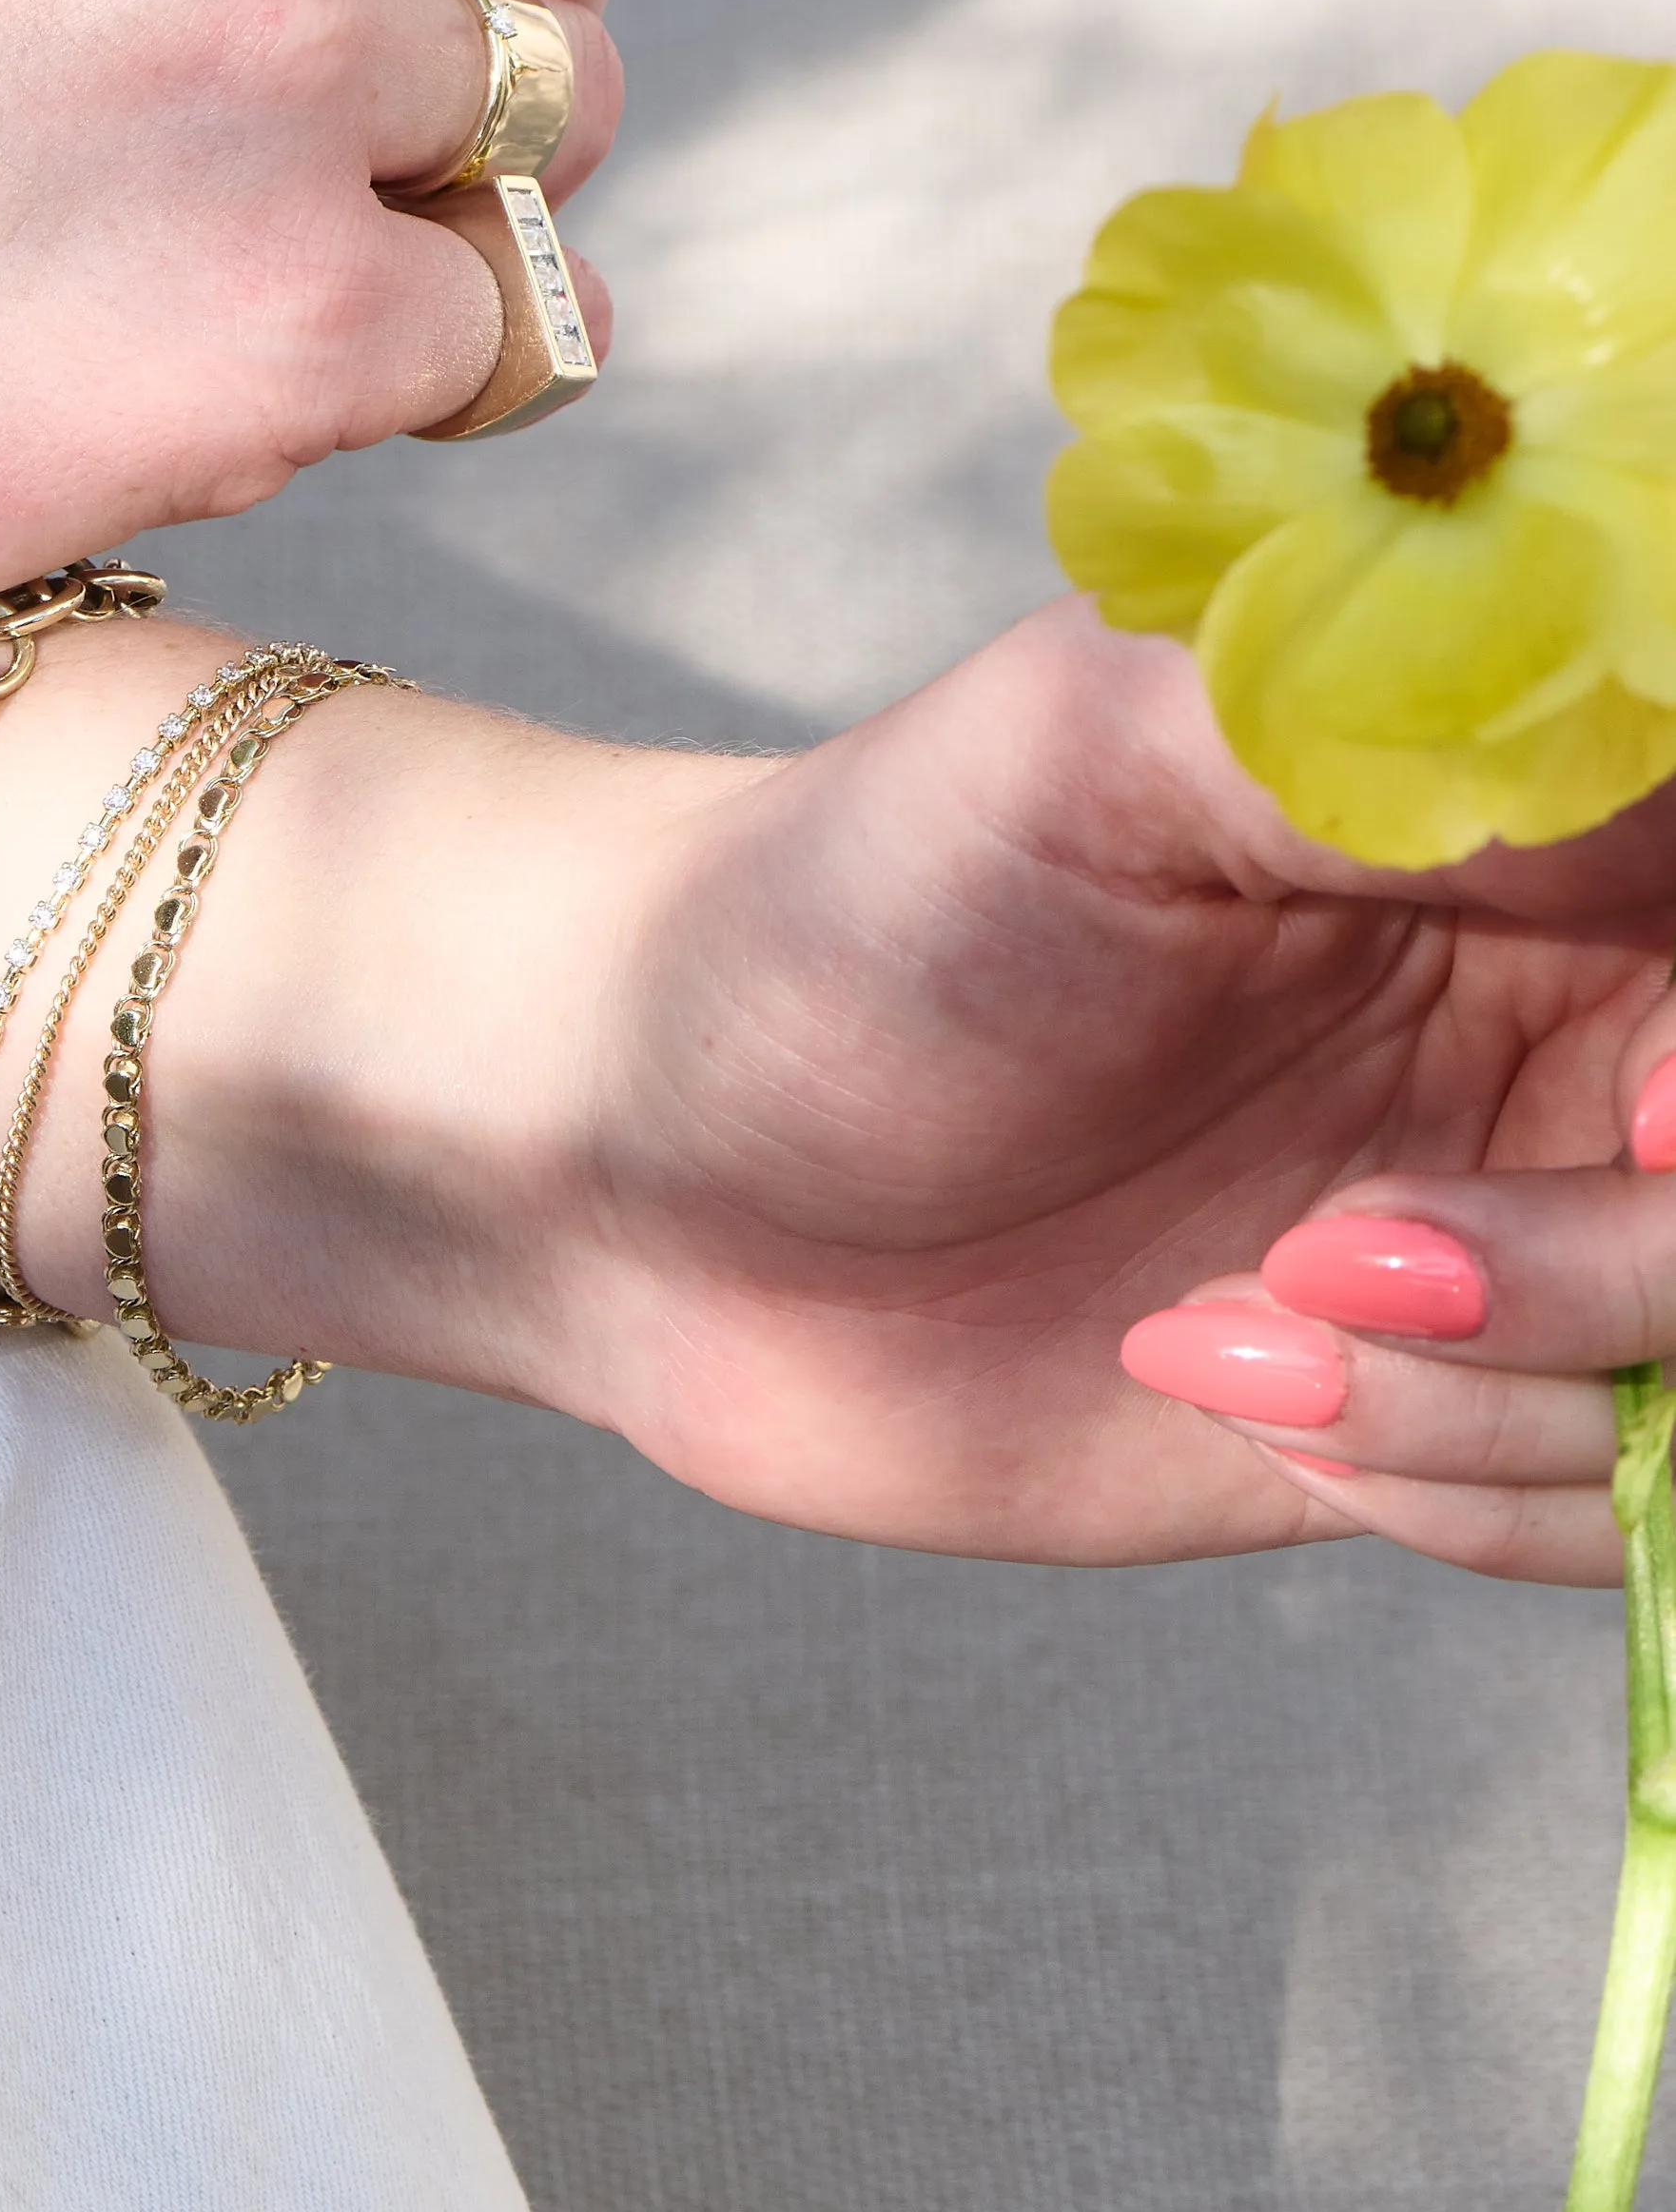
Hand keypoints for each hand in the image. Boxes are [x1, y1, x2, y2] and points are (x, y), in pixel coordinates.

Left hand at [472, 597, 1675, 1573]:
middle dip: (1627, 1266)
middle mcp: (1574, 1027)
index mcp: (1550, 830)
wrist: (638, 1164)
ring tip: (1236, 1314)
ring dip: (1511, 1392)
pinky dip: (1453, 1485)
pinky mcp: (1435, 1414)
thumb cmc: (843, 915)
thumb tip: (1650, 697)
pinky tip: (1214, 1376)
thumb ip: (1389, 730)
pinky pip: (1601, 1514)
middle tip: (1343, 1243)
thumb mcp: (1095, 757)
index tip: (1607, 1116)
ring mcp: (1523, 1237)